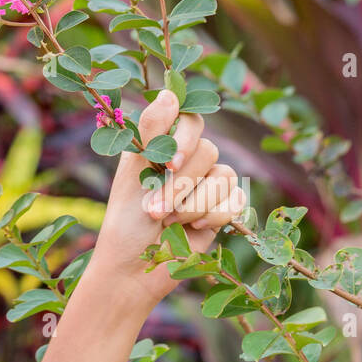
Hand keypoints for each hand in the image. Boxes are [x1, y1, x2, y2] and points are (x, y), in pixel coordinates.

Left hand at [91, 89, 246, 309]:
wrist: (136, 268)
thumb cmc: (126, 221)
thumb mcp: (134, 172)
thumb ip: (153, 131)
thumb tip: (171, 92)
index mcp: (161, 144)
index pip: (190, 120)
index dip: (185, 140)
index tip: (168, 163)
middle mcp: (186, 160)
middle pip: (207, 152)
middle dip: (180, 186)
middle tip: (155, 211)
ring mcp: (206, 184)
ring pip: (223, 178)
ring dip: (193, 206)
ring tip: (169, 223)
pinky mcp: (222, 210)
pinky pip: (236, 201)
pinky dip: (213, 217)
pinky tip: (193, 229)